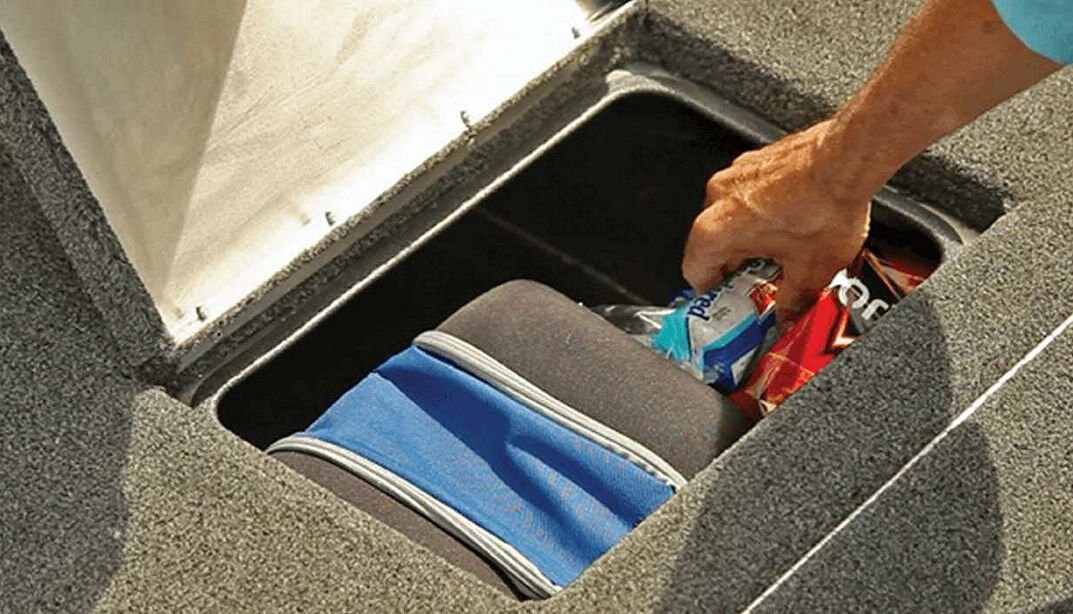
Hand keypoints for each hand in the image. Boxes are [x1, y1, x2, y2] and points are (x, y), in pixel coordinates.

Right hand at [682, 120, 871, 329]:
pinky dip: (760, 211)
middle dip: (734, 265)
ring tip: (779, 250)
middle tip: (757, 280)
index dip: (710, 291)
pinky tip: (790, 221)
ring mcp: (734, 175)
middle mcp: (717, 199)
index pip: (694, 271)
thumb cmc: (824, 205)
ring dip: (747, 236)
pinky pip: (746, 194)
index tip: (724, 299)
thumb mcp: (810, 271)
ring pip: (729, 216)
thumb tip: (788, 313)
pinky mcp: (753, 161)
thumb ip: (792, 300)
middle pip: (711, 243)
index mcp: (716, 230)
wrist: (848, 159)